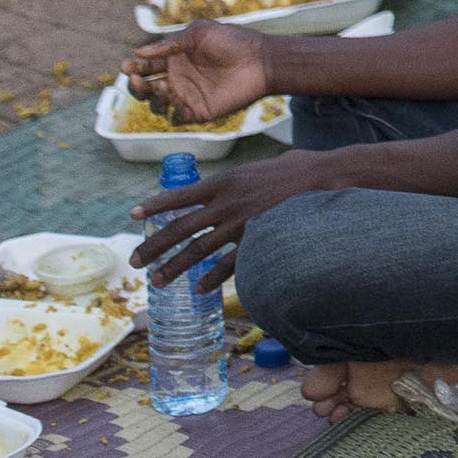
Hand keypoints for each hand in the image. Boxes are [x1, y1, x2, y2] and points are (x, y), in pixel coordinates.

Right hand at [123, 19, 275, 125]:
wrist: (260, 60)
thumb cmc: (232, 41)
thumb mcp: (199, 32)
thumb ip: (170, 43)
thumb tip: (139, 52)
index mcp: (175, 58)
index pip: (146, 66)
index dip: (134, 67)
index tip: (127, 66)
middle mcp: (177, 78)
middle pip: (146, 88)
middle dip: (137, 85)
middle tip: (138, 79)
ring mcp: (187, 95)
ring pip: (157, 104)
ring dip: (154, 97)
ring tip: (165, 86)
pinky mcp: (198, 111)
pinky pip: (176, 117)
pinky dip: (172, 111)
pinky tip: (177, 99)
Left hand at [132, 147, 317, 284]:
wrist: (323, 178)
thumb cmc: (294, 170)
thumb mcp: (256, 168)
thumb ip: (236, 182)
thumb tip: (226, 187)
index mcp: (224, 182)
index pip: (180, 196)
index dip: (155, 205)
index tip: (133, 213)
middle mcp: (226, 203)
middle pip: (180, 228)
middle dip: (154, 246)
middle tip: (135, 261)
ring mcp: (241, 224)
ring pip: (198, 250)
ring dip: (175, 267)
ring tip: (158, 281)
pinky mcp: (257, 240)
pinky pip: (229, 264)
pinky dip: (212, 278)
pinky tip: (199, 289)